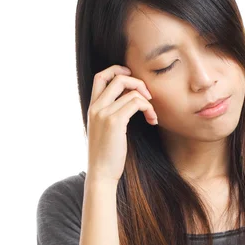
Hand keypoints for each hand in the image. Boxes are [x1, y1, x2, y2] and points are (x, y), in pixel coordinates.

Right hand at [86, 64, 158, 183]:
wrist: (101, 174)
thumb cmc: (107, 156)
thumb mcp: (105, 131)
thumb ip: (112, 115)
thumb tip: (130, 104)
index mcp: (92, 107)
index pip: (100, 77)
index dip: (117, 71)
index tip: (132, 79)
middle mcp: (96, 107)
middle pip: (117, 77)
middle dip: (138, 82)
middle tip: (149, 97)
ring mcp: (104, 113)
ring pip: (130, 91)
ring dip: (147, 101)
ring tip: (152, 116)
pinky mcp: (115, 122)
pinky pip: (136, 103)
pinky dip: (148, 109)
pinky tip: (152, 120)